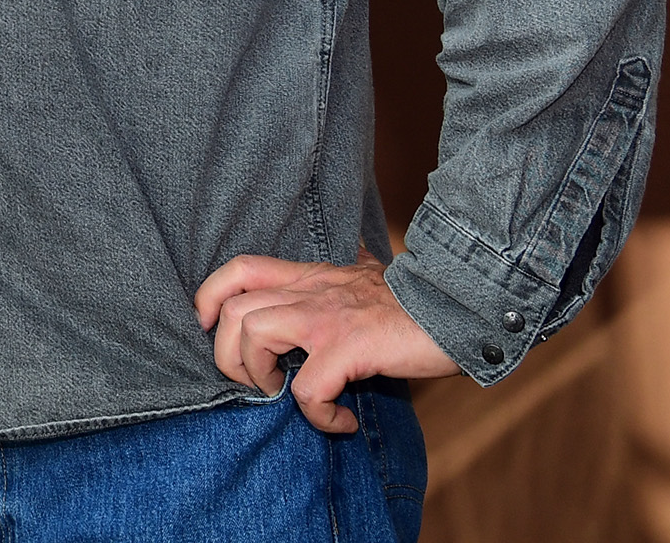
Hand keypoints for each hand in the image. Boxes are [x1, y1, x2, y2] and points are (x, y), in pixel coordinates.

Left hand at [195, 254, 458, 432]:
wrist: (461, 308)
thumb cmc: (416, 302)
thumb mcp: (370, 275)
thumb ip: (350, 267)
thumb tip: (354, 248)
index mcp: (309, 276)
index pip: (239, 269)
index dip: (209, 296)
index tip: (208, 327)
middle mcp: (310, 292)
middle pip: (232, 311)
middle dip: (227, 355)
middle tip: (258, 383)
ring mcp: (326, 319)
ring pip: (254, 338)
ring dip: (261, 379)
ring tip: (288, 398)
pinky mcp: (349, 348)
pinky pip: (307, 390)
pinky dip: (317, 416)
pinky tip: (341, 422)